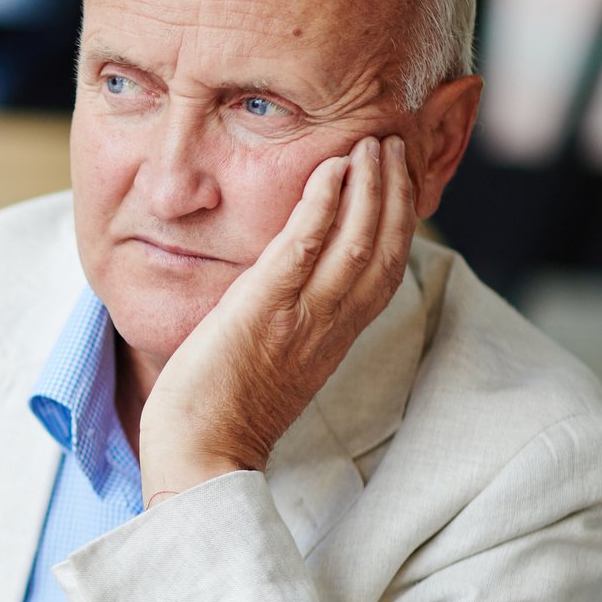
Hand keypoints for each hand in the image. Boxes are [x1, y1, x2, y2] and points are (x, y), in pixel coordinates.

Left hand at [139, 134, 415, 503]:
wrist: (201, 457)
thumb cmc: (222, 415)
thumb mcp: (272, 362)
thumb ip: (291, 324)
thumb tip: (288, 290)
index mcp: (333, 339)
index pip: (385, 269)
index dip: (400, 220)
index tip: (400, 178)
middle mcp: (329, 327)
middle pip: (384, 249)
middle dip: (397, 192)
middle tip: (396, 145)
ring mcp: (300, 319)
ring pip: (357, 242)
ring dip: (370, 187)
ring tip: (373, 144)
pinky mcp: (263, 312)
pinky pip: (304, 250)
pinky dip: (322, 207)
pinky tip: (330, 171)